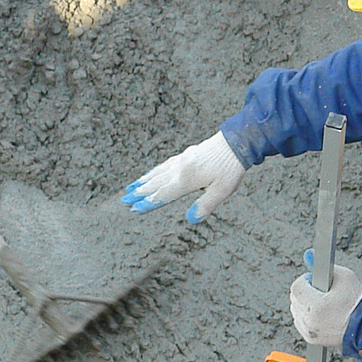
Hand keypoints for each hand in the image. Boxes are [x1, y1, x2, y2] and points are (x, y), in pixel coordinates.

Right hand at [121, 132, 244, 222]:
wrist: (236, 141)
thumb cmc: (230, 168)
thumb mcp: (222, 191)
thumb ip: (205, 205)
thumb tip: (191, 219)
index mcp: (186, 180)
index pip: (162, 195)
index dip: (148, 203)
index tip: (134, 209)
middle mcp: (179, 169)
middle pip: (155, 184)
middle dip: (139, 193)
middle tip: (124, 200)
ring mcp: (182, 161)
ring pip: (157, 173)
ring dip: (143, 181)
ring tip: (131, 187)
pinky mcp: (186, 155)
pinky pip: (164, 165)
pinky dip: (154, 171)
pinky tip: (150, 174)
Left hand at [290, 250, 361, 346]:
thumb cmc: (356, 302)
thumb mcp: (345, 277)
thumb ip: (325, 266)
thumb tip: (310, 255)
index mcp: (316, 305)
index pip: (297, 286)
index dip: (306, 280)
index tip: (314, 280)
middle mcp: (309, 320)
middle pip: (295, 298)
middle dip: (305, 292)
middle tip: (320, 291)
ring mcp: (309, 331)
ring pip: (296, 311)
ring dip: (304, 304)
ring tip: (321, 302)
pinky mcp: (311, 338)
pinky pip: (300, 323)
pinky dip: (306, 316)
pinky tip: (320, 313)